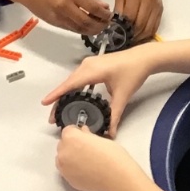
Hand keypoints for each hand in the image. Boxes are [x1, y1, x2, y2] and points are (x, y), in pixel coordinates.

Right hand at [0, 0, 111, 33]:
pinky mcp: (53, 23)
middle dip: (100, 26)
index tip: (111, 15)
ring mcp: (58, 17)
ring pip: (79, 29)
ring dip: (92, 30)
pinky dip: (81, 29)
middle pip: (87, 23)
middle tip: (107, 24)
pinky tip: (87, 26)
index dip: (105, 15)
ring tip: (100, 27)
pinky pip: (71, 29)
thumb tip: (103, 7)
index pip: (93, 8)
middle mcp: (65, 7)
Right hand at [42, 39, 164, 131]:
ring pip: (72, 80)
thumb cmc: (133, 72)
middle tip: (53, 117)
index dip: (56, 95)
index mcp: (92, 71)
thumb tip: (110, 132)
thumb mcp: (122, 96)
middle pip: (68, 84)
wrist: (144, 58)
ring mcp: (90, 64)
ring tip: (60, 110)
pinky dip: (73, 88)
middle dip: (59, 100)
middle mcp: (87, 65)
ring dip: (65, 94)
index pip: (69, 85)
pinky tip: (73, 98)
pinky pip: (78, 77)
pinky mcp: (94, 65)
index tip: (45, 103)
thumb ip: (114, 115)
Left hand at [55, 125, 138, 190]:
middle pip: (63, 144)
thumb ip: (87, 135)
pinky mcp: (68, 180)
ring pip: (63, 158)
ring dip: (70, 156)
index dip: (76, 132)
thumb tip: (83, 132)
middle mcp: (63, 152)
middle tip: (86, 148)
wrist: (117, 179)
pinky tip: (86, 170)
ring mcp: (64, 168)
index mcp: (71, 138)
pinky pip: (67, 170)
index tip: (83, 135)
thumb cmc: (113, 156)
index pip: (67, 130)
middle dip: (72, 144)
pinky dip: (73, 168)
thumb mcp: (101, 139)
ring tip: (86, 160)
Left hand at [115, 0, 162, 41]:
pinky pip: (156, 26)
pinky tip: (140, 36)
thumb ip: (119, 10)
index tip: (117, 37)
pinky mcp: (161, 8)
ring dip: (140, 38)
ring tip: (131, 41)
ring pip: (150, 28)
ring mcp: (157, 5)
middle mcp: (149, 0)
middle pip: (141, 26)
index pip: (130, 18)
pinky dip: (148, 34)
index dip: (124, 30)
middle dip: (132, 36)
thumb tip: (116, 28)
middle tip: (123, 42)